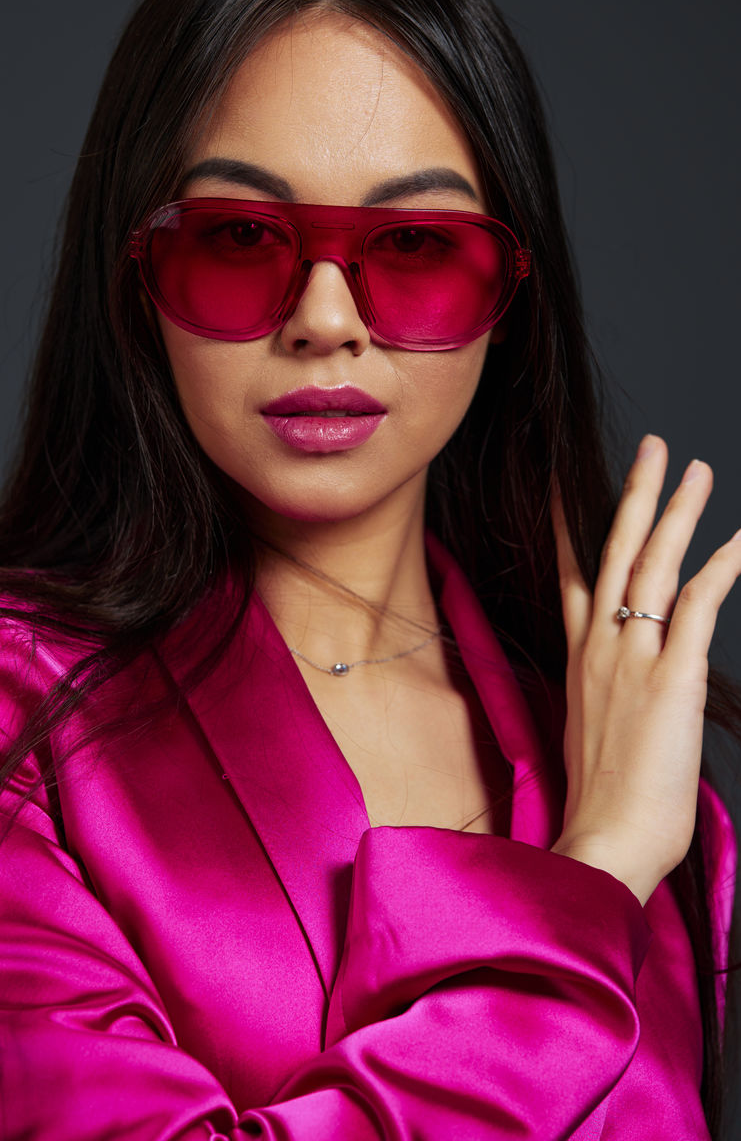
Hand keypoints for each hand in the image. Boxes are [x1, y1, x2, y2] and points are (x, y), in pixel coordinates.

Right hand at [551, 435, 740, 904]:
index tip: (565, 488)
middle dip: (635, 495)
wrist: (603, 840)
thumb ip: (606, 697)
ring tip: (696, 469)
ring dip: (677, 512)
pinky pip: (701, 604)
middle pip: (615, 552)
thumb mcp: (591, 735)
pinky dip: (724, 565)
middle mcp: (600, 647)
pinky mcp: (673, 676)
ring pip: (653, 564)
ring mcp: (634, 657)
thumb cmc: (603, 802)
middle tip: (653, 448)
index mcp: (581, 660)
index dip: (569, 528)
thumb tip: (626, 690)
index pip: (573, 577)